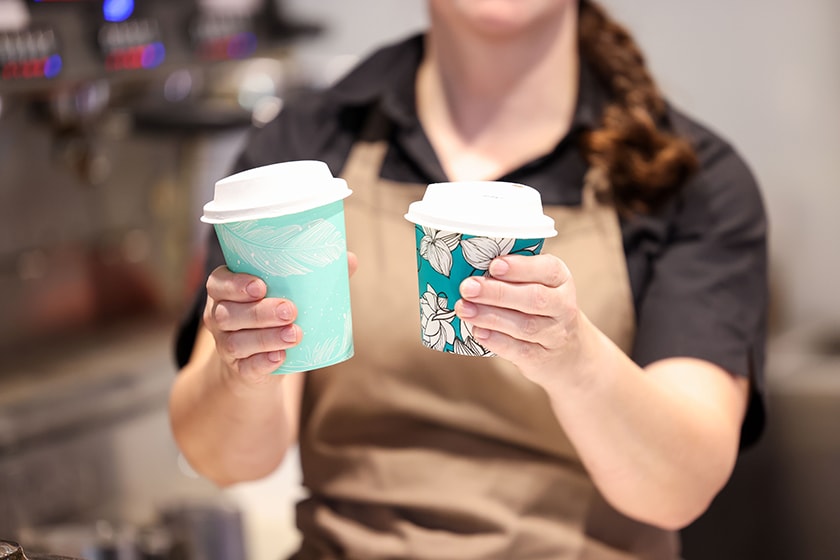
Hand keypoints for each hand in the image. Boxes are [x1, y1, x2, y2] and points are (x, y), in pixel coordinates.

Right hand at [202, 252, 358, 385]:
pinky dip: (263, 363)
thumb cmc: (275, 316)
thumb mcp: (287, 294)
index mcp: (225, 290)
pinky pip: (245, 367)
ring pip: (236, 342)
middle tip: (290, 310)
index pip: (219, 283)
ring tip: (294, 334)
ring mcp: (225, 345)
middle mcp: (218, 316)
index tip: (261, 286)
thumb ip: (314, 276)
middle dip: (260, 312)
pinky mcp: (238, 370)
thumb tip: (350, 259)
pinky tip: (280, 358)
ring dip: (266, 338)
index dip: (236, 284)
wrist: (257, 363)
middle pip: (228, 313)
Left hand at [454, 254, 581, 380]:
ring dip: (490, 316)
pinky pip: (519, 350)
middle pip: (534, 298)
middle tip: (468, 287)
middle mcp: (562, 306)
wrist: (567, 352)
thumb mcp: (537, 284)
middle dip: (497, 292)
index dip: (520, 267)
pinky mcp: (541, 358)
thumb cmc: (540, 308)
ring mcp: (554, 335)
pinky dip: (496, 341)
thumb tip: (470, 266)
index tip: (494, 265)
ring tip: (464, 309)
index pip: (547, 270)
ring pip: (525, 326)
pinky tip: (477, 331)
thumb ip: (511, 276)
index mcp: (560, 279)